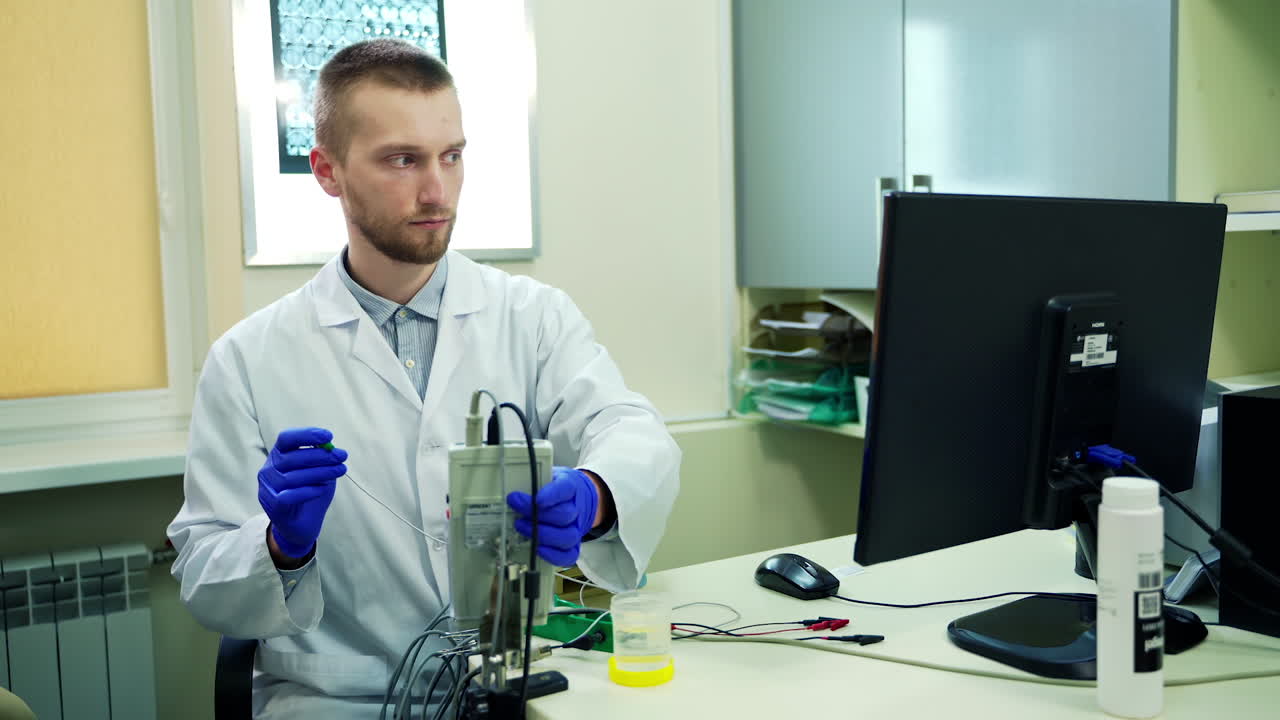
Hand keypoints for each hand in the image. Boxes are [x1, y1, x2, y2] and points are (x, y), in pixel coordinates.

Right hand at [257, 427, 347, 558]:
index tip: (328, 436)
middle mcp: (268, 470)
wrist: (301, 525)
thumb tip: (331, 446)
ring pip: (293, 477)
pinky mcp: (273, 506)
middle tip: (341, 456)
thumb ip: (322, 458)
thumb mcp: (319, 471)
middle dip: (321, 455)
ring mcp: (268, 488)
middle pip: (292, 457)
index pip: (286, 439)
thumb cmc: (309, 492)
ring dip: (320, 472)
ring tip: (340, 470)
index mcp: (278, 456)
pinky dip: (308, 491)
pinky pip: (289, 496)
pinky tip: (322, 489)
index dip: (306, 435)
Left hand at [506, 466, 599, 566]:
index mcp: (570, 487)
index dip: (551, 495)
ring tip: (521, 527)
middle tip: (517, 508)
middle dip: (538, 515)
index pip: (565, 488)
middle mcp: (576, 508)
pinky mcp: (572, 544)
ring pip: (567, 536)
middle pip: (564, 515)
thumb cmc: (554, 487)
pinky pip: (568, 555)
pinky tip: (538, 549)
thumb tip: (510, 488)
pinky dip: (553, 555)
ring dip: (542, 535)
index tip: (536, 499)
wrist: (575, 496)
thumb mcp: (544, 475)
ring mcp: (575, 528)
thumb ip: (531, 481)